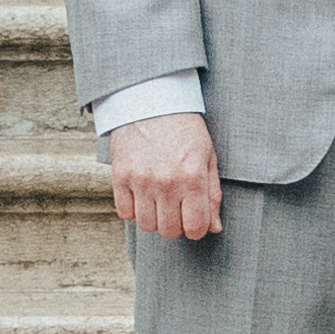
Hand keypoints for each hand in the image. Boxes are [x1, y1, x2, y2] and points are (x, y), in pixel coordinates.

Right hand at [106, 110, 223, 244]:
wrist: (151, 102)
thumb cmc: (184, 129)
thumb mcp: (207, 157)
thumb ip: (212, 194)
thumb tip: (214, 227)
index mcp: (192, 177)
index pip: (196, 227)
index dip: (198, 228)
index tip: (195, 220)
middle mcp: (166, 182)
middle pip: (170, 231)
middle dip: (176, 224)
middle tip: (177, 207)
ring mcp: (141, 180)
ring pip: (147, 225)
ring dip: (155, 218)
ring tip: (159, 200)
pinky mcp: (120, 176)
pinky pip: (124, 213)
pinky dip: (134, 210)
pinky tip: (142, 195)